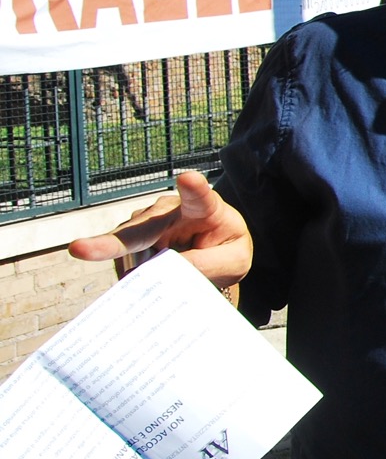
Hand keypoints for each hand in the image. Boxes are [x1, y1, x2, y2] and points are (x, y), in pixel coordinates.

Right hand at [68, 171, 251, 287]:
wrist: (213, 253)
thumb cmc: (226, 248)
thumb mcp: (233, 260)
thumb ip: (205, 264)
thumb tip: (163, 273)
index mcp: (204, 208)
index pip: (198, 196)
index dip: (192, 187)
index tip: (188, 178)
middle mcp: (168, 211)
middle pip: (138, 229)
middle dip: (108, 242)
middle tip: (79, 250)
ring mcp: (143, 224)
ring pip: (127, 253)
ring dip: (137, 272)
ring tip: (158, 280)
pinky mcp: (128, 240)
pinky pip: (124, 264)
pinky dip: (133, 276)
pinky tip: (146, 277)